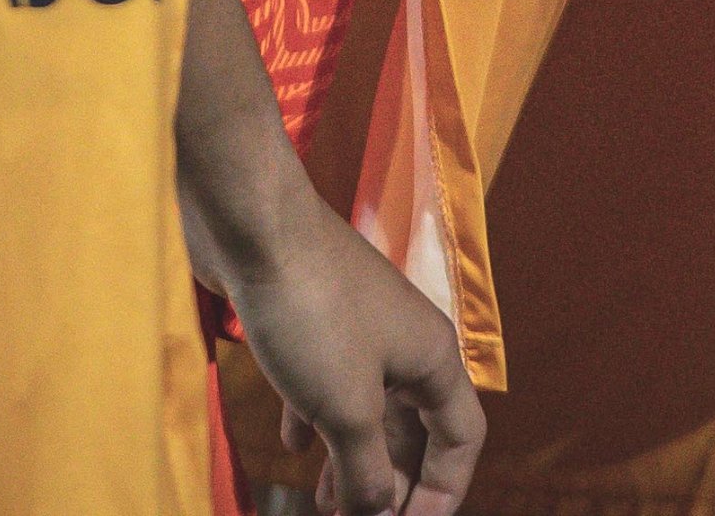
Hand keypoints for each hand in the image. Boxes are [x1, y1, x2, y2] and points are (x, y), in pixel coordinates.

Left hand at [219, 204, 483, 515]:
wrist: (254, 227)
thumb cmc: (312, 313)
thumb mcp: (346, 409)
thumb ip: (367, 470)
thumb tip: (378, 511)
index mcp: (432, 357)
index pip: (460, 438)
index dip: (442, 491)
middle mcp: (404, 342)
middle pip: (413, 429)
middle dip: (391, 482)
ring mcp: (358, 327)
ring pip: (367, 409)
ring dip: (350, 460)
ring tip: (323, 503)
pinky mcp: (313, 318)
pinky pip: (325, 383)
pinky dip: (313, 422)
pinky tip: (290, 446)